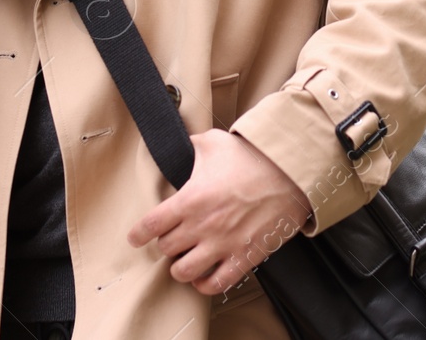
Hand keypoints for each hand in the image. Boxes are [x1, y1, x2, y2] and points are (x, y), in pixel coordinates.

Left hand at [127, 128, 311, 296]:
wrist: (289, 173)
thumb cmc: (251, 156)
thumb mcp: (214, 142)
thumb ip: (189, 145)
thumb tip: (177, 143)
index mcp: (190, 199)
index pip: (150, 225)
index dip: (138, 234)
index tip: (136, 237)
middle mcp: (202, 225)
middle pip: (166, 248)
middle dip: (166, 243)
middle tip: (173, 237)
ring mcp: (223, 244)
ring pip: (184, 272)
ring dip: (181, 266)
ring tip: (186, 259)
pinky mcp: (243, 257)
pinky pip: (215, 284)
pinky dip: (205, 284)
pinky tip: (204, 276)